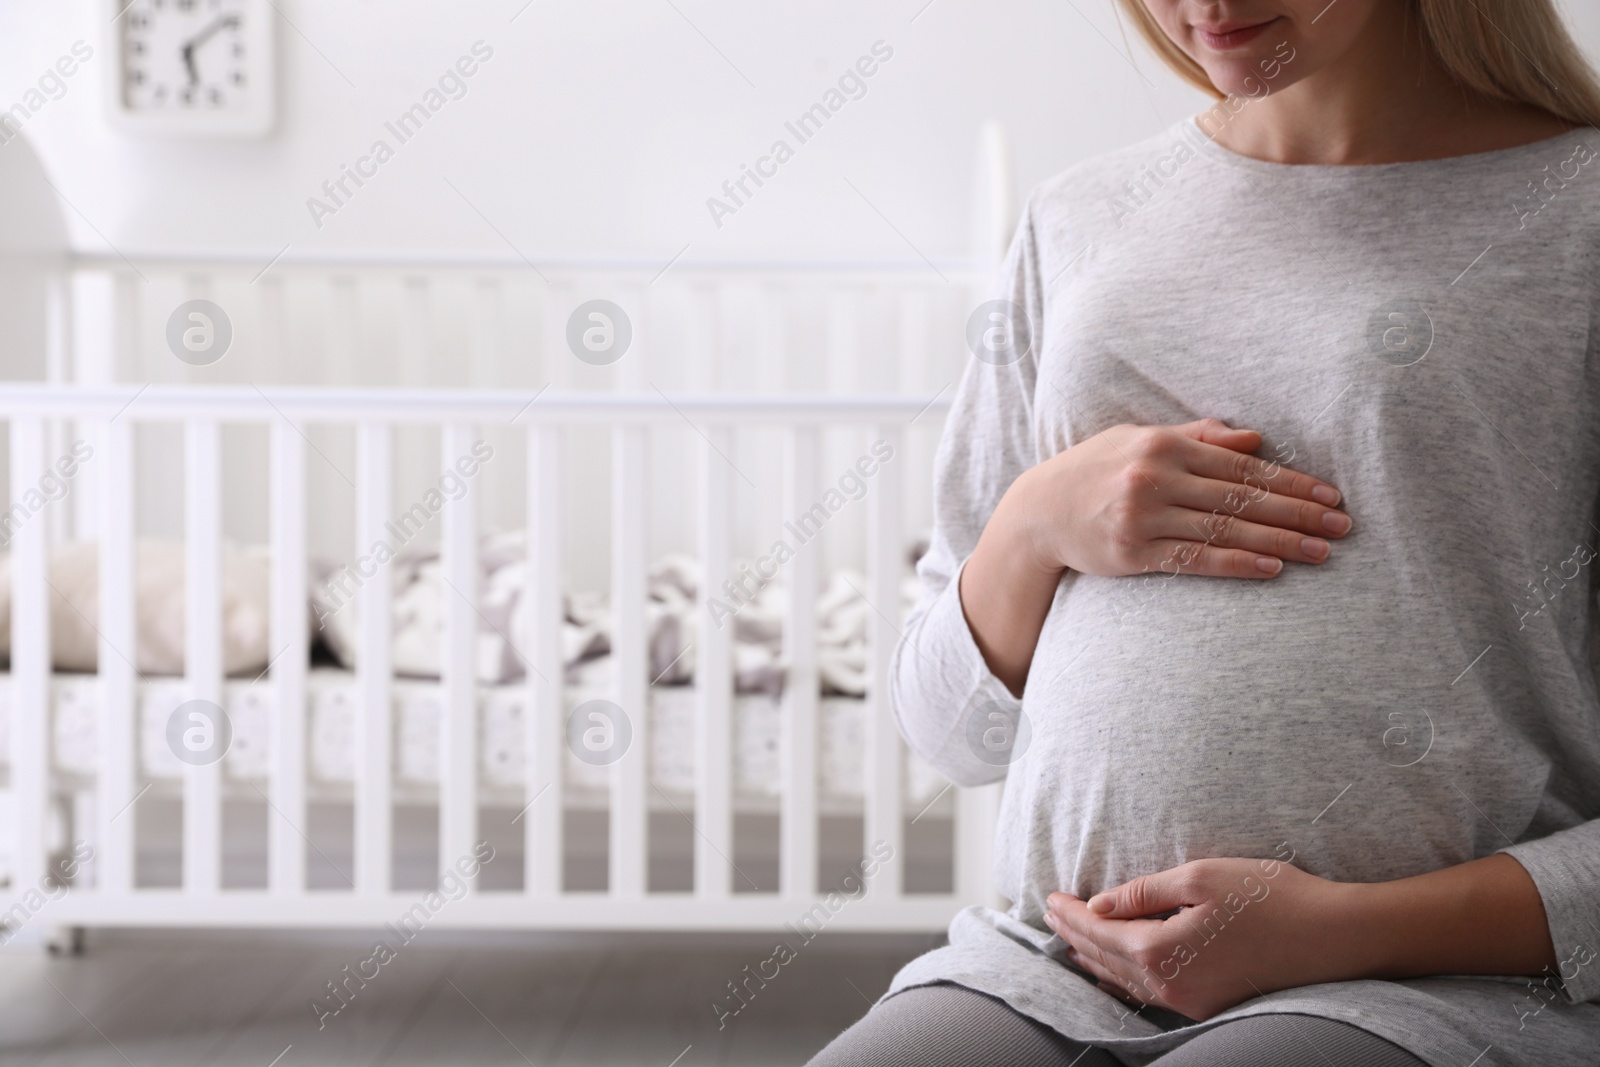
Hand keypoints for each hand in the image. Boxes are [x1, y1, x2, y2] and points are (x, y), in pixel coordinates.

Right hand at [1011, 419, 1350, 579]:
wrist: (1037, 512)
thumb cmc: (1095, 471)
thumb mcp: (1139, 439)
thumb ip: (1196, 438)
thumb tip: (1254, 439)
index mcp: (1163, 445)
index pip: (1241, 465)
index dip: (1290, 481)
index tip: (1330, 495)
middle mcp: (1154, 478)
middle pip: (1241, 497)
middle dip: (1298, 513)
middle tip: (1342, 526)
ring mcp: (1142, 518)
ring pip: (1225, 530)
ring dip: (1280, 542)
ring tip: (1322, 552)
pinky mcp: (1132, 553)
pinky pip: (1195, 560)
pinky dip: (1237, 564)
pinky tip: (1273, 569)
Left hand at [1043, 857, 1360, 1020]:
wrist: (1334, 938)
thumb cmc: (1271, 898)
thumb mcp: (1200, 877)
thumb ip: (1143, 892)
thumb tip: (1098, 905)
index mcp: (1160, 952)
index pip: (1098, 933)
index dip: (1071, 914)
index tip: (1050, 897)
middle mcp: (1170, 987)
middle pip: (1105, 960)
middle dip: (1074, 936)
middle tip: (1051, 914)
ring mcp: (1191, 1002)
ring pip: (1125, 981)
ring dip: (1094, 959)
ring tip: (1070, 940)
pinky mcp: (1210, 1005)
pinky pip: (1149, 994)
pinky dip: (1123, 977)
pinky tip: (1114, 969)